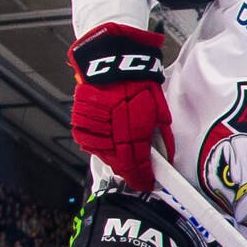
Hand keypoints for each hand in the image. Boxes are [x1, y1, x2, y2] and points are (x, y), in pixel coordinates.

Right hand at [65, 23, 171, 191]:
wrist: (112, 63)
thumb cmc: (139, 83)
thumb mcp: (160, 112)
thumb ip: (162, 138)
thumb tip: (166, 157)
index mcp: (133, 132)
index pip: (136, 166)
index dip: (142, 179)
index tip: (147, 184)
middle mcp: (110, 133)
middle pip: (119, 164)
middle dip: (130, 170)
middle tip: (138, 171)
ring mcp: (92, 129)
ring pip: (104, 156)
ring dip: (114, 157)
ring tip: (123, 150)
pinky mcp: (80, 122)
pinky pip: (91, 142)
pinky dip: (101, 145)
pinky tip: (109, 139)